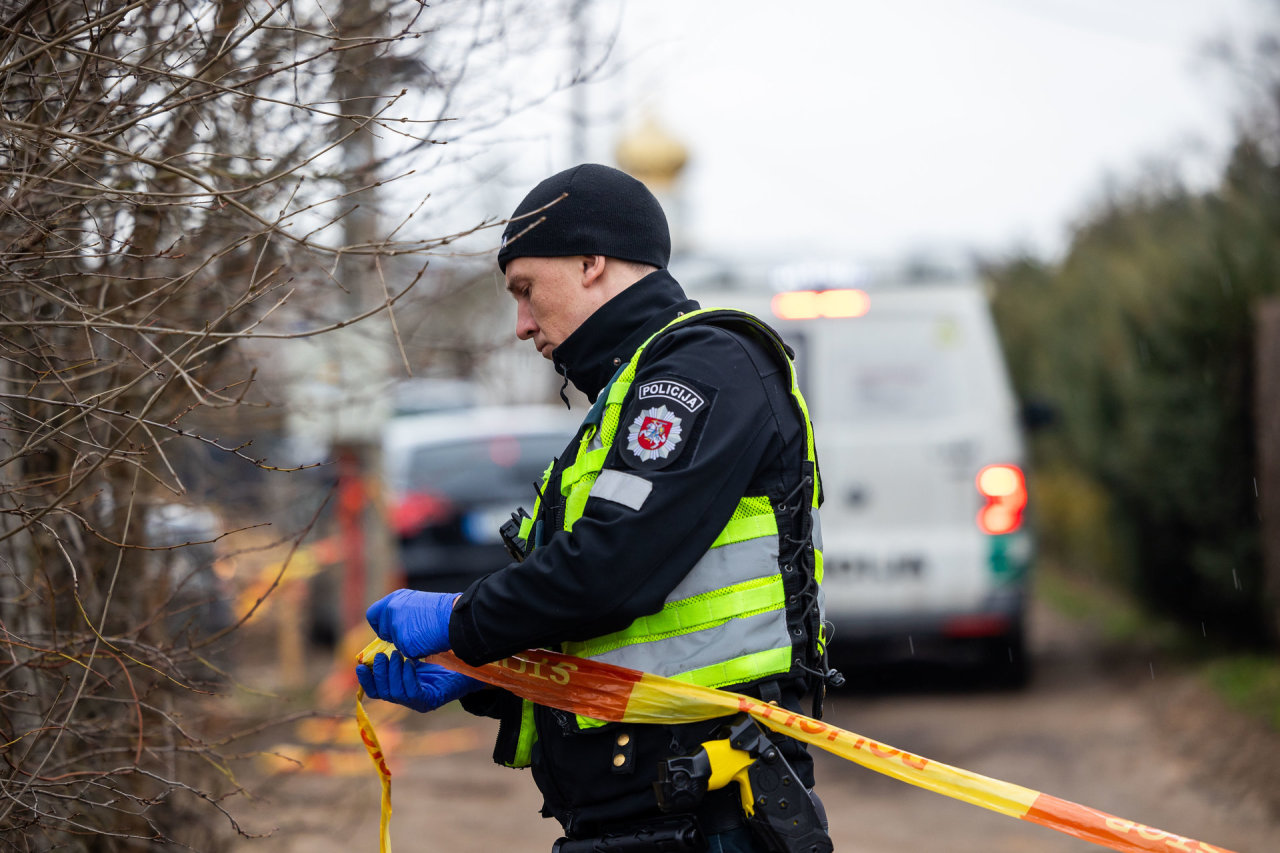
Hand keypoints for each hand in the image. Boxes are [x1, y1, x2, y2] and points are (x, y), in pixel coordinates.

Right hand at [356, 652, 482, 712]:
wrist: (471, 668)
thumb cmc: (444, 660)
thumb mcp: (417, 654)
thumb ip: (400, 651)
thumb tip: (382, 636)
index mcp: (400, 688)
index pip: (376, 690)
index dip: (366, 679)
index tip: (359, 665)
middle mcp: (407, 699)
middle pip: (382, 692)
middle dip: (378, 674)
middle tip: (381, 656)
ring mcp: (418, 702)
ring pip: (395, 693)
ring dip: (392, 674)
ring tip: (395, 656)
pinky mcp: (429, 701)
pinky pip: (412, 693)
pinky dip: (408, 678)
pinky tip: (410, 664)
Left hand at [365, 589, 457, 657]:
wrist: (455, 618)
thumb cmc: (442, 611)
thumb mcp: (417, 603)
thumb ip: (401, 611)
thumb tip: (392, 626)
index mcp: (394, 599)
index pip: (373, 614)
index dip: (379, 624)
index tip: (389, 629)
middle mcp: (391, 611)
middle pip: (382, 632)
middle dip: (393, 637)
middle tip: (412, 634)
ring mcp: (396, 627)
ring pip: (395, 644)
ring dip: (407, 644)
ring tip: (425, 635)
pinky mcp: (403, 642)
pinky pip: (406, 653)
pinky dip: (416, 651)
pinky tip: (428, 642)